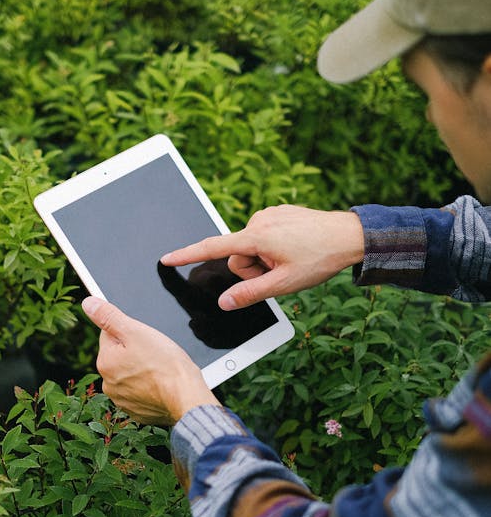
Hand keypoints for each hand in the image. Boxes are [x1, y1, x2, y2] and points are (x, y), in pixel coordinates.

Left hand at [81, 297, 219, 424]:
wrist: (186, 397)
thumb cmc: (165, 364)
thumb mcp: (135, 331)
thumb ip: (108, 316)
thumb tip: (88, 304)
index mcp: (105, 362)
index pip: (110, 336)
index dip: (130, 333)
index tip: (145, 341)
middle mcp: (108, 384)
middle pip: (119, 357)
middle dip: (135, 353)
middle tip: (155, 355)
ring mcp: (122, 400)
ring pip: (130, 375)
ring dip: (141, 370)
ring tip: (159, 370)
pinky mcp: (137, 411)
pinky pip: (140, 393)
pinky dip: (149, 388)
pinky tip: (161, 384)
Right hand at [161, 205, 364, 309]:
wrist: (350, 235)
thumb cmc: (320, 259)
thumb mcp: (284, 284)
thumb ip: (250, 294)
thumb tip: (224, 303)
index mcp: (256, 237)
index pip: (212, 248)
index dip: (187, 255)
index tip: (166, 259)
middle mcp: (258, 221)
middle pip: (237, 256)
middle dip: (253, 269)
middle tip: (279, 272)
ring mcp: (269, 215)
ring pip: (251, 248)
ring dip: (265, 260)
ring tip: (292, 259)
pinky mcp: (278, 214)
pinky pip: (264, 237)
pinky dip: (274, 248)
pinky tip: (295, 248)